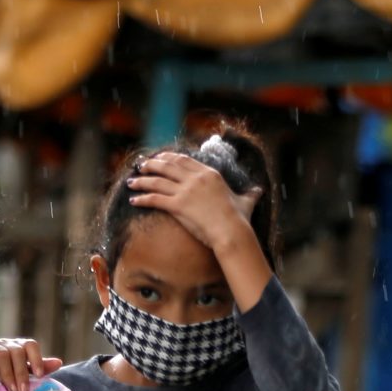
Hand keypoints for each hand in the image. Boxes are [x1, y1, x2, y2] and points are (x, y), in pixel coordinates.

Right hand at [0, 337, 63, 390]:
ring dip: (8, 374)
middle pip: (17, 352)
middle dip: (21, 373)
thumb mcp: (24, 372)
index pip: (31, 345)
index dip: (37, 359)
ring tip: (12, 390)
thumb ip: (39, 368)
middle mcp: (6, 343)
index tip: (39, 376)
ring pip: (2, 355)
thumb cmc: (6, 373)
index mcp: (19, 346)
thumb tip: (59, 363)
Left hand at [130, 150, 259, 254]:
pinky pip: (155, 199)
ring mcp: (186, 191)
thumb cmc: (239, 219)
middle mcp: (196, 178)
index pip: (184, 160)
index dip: (169, 158)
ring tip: (132, 181)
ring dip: (142, 180)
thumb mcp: (246, 202)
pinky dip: (142, 198)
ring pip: (157, 181)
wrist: (232, 232)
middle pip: (168, 166)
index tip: (160, 158)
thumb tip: (259, 190)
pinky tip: (134, 200)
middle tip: (141, 165)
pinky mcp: (178, 205)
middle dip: (152, 164)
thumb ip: (250, 194)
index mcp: (210, 174)